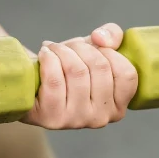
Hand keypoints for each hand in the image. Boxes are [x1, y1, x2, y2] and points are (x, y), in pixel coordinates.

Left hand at [21, 23, 138, 128]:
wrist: (32, 86)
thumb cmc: (69, 68)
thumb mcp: (96, 50)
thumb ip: (112, 36)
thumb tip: (101, 39)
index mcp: (118, 106)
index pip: (126, 74)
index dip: (110, 52)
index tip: (95, 47)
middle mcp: (101, 118)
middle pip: (100, 68)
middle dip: (81, 47)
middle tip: (68, 47)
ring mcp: (77, 121)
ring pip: (77, 71)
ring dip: (62, 50)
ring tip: (53, 49)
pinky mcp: (52, 118)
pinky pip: (54, 79)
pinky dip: (48, 58)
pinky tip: (44, 54)